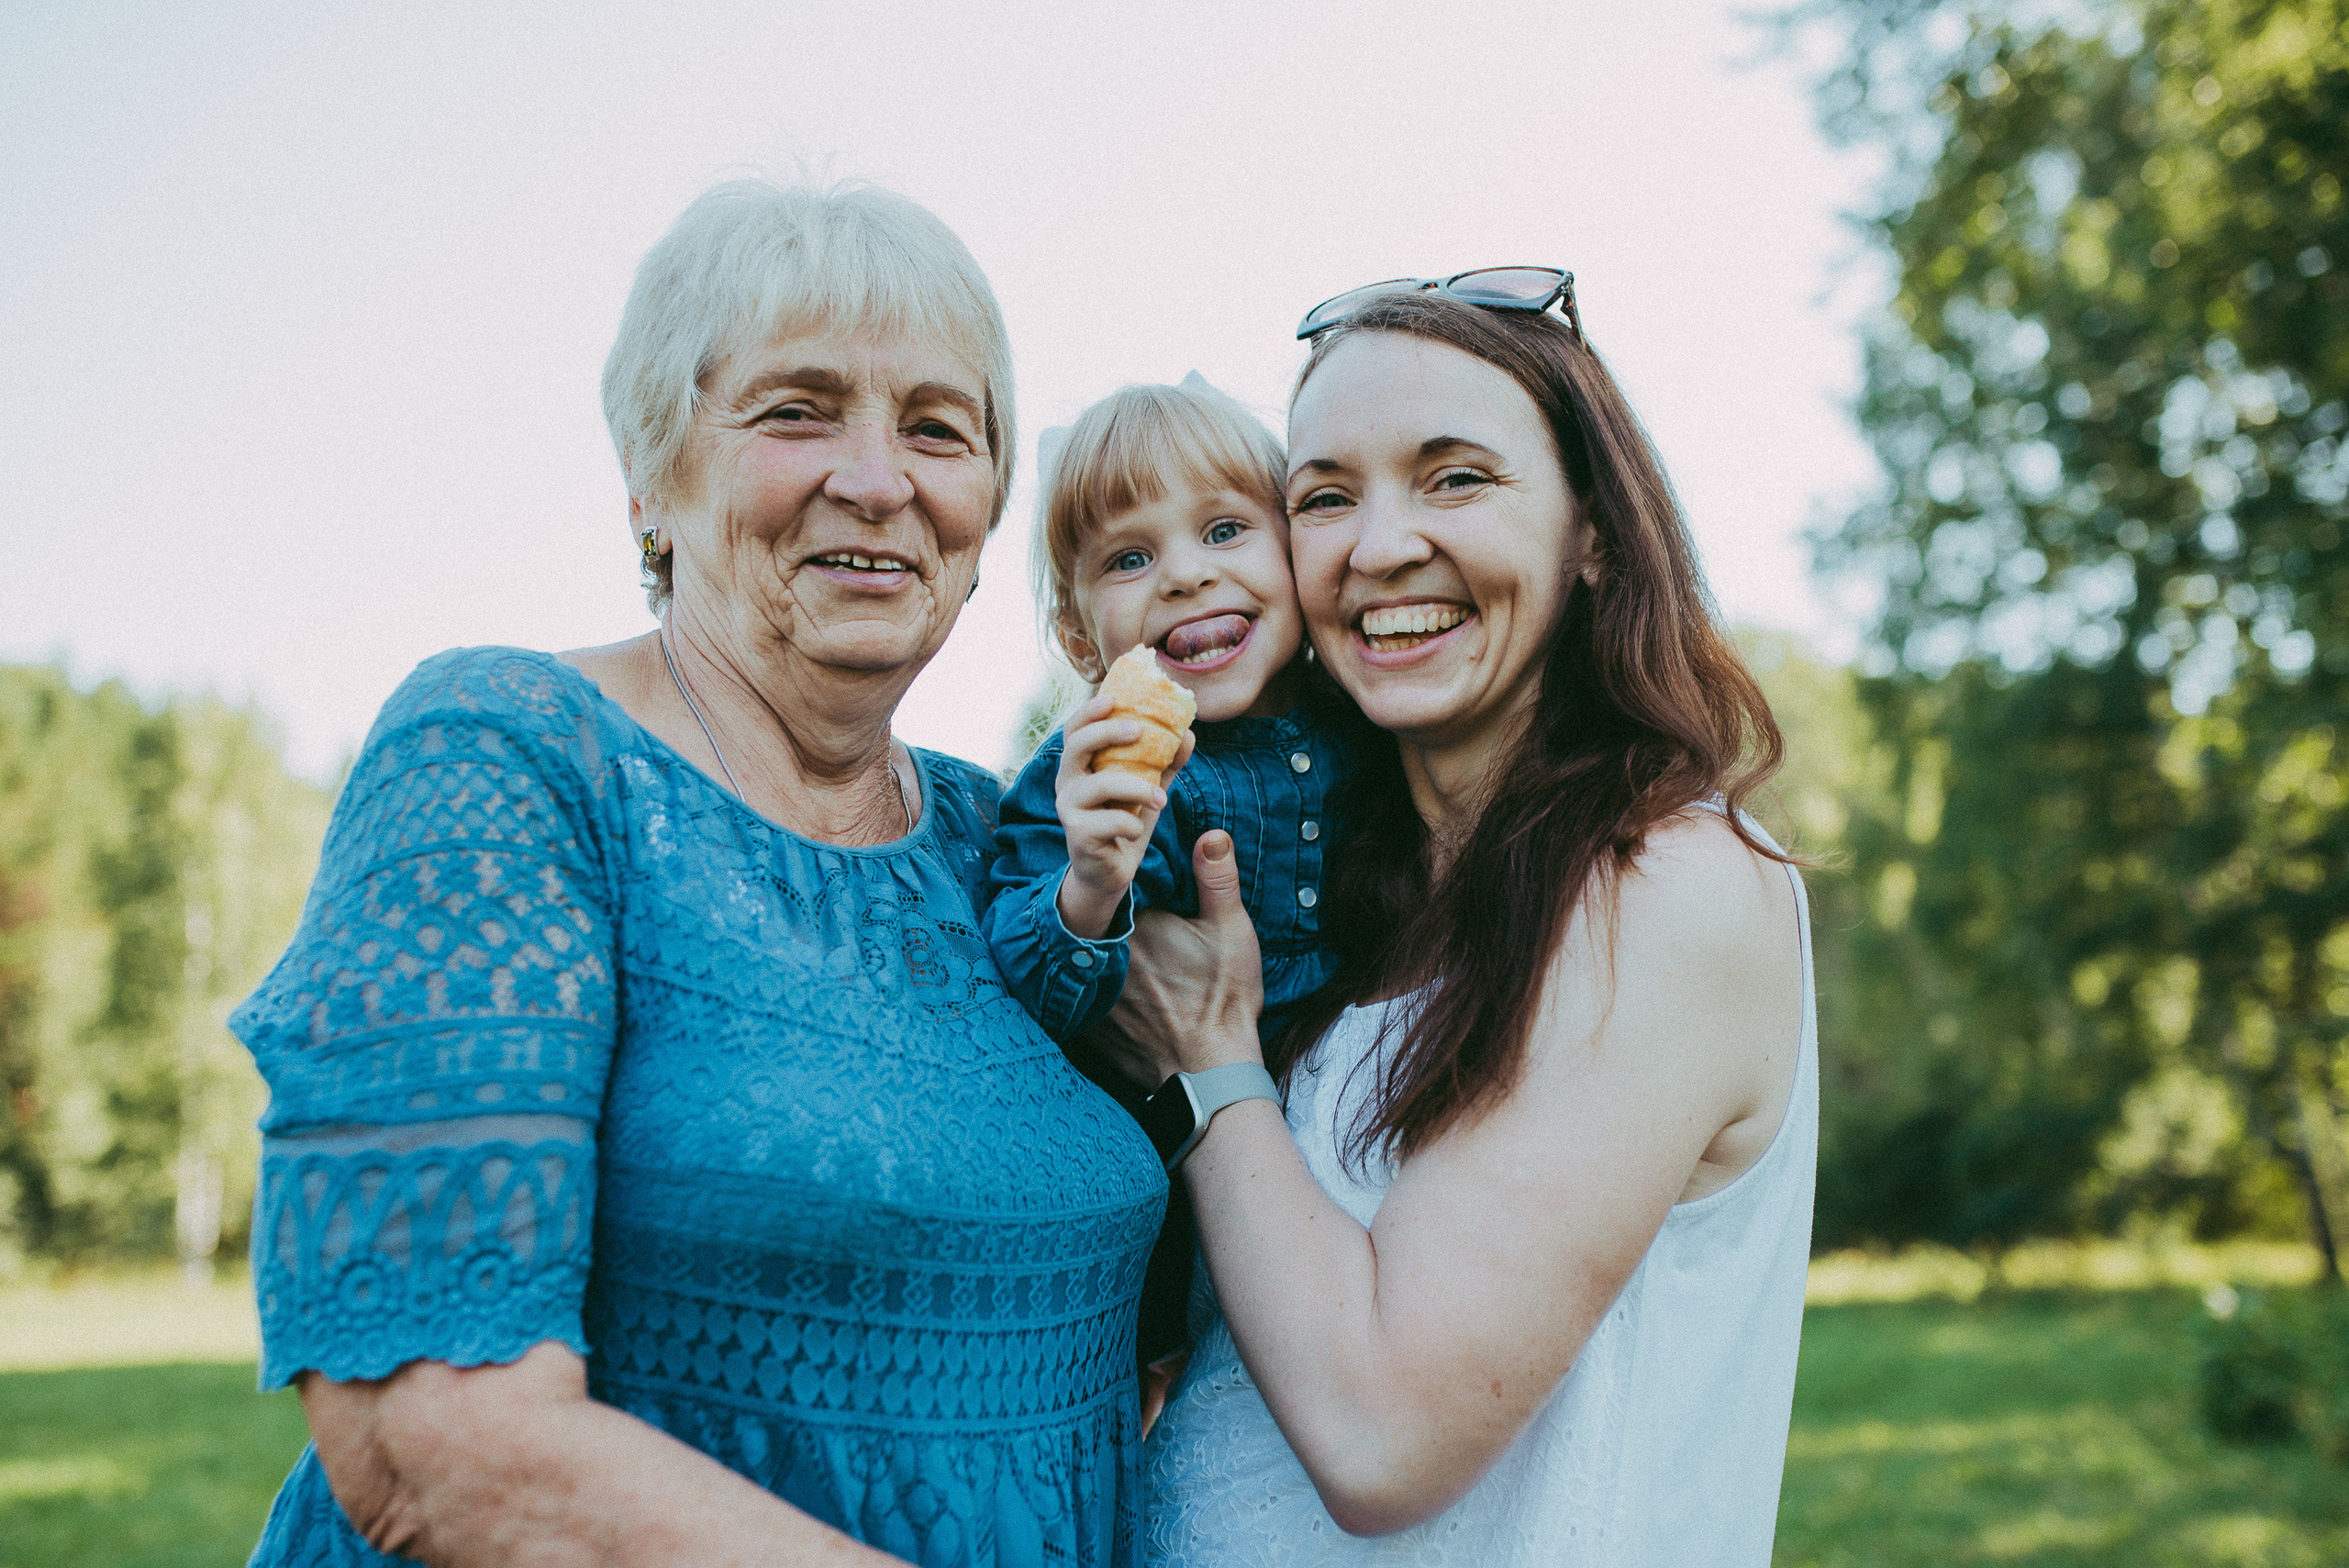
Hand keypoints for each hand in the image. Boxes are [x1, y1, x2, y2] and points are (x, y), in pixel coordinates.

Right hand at [1054, 695, 1195, 938]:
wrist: (1109, 872)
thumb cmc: (1124, 820)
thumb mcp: (1146, 787)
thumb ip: (1164, 762)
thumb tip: (1189, 733)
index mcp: (1080, 765)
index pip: (1075, 729)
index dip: (1090, 711)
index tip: (1114, 698)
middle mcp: (1067, 782)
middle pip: (1076, 746)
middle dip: (1106, 733)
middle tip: (1138, 730)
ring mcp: (1069, 809)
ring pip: (1100, 785)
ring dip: (1137, 787)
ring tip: (1161, 798)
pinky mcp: (1079, 835)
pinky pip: (1111, 821)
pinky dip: (1133, 822)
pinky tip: (1138, 828)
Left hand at [1109, 830, 1265, 1078]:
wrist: (1211, 1070)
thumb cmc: (1224, 999)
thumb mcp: (1231, 931)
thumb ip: (1217, 879)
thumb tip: (1212, 833)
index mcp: (1134, 925)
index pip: (1114, 894)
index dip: (1122, 890)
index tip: (1136, 890)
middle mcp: (1103, 957)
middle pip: (1095, 927)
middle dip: (1105, 922)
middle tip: (1135, 930)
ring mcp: (1092, 993)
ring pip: (1085, 964)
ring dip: (1096, 958)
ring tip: (1125, 961)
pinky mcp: (1090, 1028)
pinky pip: (1081, 1001)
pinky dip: (1092, 995)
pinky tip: (1115, 996)